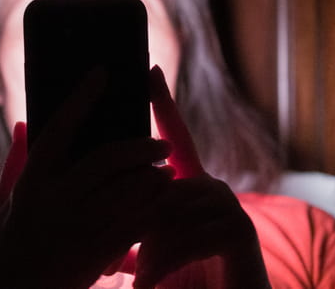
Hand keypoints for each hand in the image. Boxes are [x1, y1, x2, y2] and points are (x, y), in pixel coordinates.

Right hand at [0, 69, 174, 288]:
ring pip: (127, 191)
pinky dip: (152, 209)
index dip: (80, 99)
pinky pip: (134, 225)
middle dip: (139, 147)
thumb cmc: (3, 252)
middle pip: (105, 160)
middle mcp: (54, 202)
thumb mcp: (1, 206)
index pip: (58, 130)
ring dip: (153, 177)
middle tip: (162, 143)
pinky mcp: (96, 254)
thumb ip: (14, 163)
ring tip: (168, 169)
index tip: (102, 73)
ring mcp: (77, 228)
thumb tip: (22, 124)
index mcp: (30, 184)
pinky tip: (164, 201)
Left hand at [129, 66, 269, 288]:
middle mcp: (210, 188)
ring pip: (167, 212)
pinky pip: (186, 234)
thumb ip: (131, 224)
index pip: (174, 137)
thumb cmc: (183, 283)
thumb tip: (95, 201)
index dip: (163, 103)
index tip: (149, 68)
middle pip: (158, 186)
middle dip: (129, 226)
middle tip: (110, 264)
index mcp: (187, 188)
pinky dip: (163, 262)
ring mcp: (227, 205)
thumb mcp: (150, 252)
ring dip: (146, 251)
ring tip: (138, 280)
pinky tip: (149, 282)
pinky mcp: (239, 230)